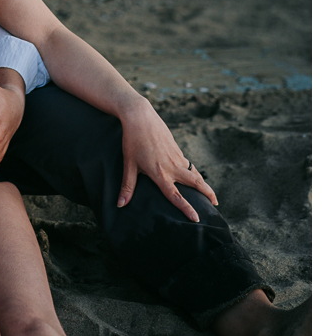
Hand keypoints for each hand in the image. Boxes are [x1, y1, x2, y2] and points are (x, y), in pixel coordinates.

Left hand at [117, 97, 217, 220]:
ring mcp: (176, 156)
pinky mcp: (176, 148)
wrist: (140, 116)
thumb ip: (127, 186)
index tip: (196, 218)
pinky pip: (187, 163)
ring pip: (194, 172)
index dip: (186, 208)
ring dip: (202, 182)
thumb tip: (120, 204)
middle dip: (208, 193)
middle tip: (215, 203)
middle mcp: (172, 166)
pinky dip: (193, 171)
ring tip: (207, 191)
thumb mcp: (129, 164)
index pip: (175, 196)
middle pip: (195, 183)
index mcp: (160, 173)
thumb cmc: (132, 141)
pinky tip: (191, 174)